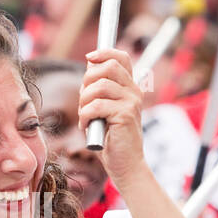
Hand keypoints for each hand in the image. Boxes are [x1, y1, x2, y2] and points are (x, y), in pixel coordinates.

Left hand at [79, 48, 146, 186]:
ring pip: (99, 86)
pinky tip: (86, 126)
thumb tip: (88, 67)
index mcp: (130, 87)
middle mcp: (134, 91)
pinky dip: (85, 116)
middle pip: (108, 66)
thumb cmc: (111, 138)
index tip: (89, 58)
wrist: (126, 164)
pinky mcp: (125, 115)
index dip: (103, 52)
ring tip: (84, 116)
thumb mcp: (104, 109)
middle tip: (83, 99)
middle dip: (88, 80)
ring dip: (84, 101)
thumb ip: (99, 90)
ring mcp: (132, 102)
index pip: (120, 57)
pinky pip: (96, 105)